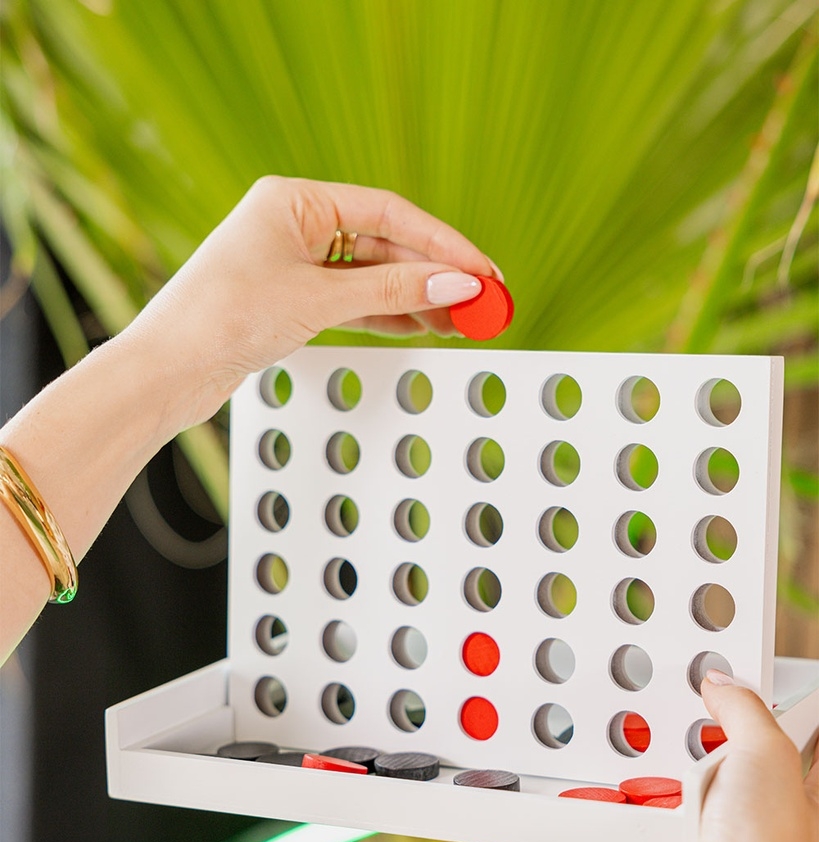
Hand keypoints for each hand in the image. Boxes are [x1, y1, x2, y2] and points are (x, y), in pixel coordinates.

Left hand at [123, 176, 499, 429]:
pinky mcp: (290, 301)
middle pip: (384, 244)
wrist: (167, 370)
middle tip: (482, 302)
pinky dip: (387, 314)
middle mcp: (295, 225)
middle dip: (434, 274)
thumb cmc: (222, 318)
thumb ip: (393, 289)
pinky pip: (353, 301)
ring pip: (371, 276)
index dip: (443, 244)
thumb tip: (457, 282)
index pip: (388, 212)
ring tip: (460, 321)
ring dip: (415, 298)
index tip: (482, 271)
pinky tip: (422, 326)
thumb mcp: (319, 299)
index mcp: (295, 199)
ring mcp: (293, 264)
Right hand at [574, 673, 818, 841]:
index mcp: (785, 803)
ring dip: (629, 785)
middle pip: (705, 773)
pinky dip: (587, 825)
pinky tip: (568, 796)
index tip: (737, 690)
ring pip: (653, 804)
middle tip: (657, 714)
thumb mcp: (767, 753)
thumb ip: (743, 708)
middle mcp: (741, 832)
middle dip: (678, 749)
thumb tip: (720, 681)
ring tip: (608, 749)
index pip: (781, 754)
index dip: (764, 721)